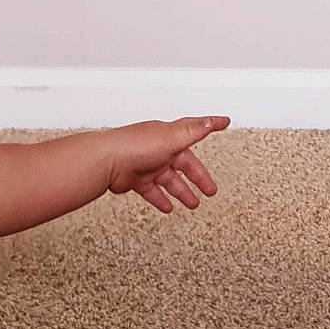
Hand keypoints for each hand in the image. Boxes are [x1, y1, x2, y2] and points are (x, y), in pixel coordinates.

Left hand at [106, 116, 228, 212]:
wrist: (106, 162)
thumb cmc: (135, 146)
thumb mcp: (172, 137)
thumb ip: (194, 130)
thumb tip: (213, 121)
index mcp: (170, 136)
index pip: (195, 130)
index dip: (210, 127)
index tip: (223, 124)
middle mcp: (159, 149)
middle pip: (185, 165)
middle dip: (198, 178)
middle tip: (210, 189)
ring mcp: (147, 165)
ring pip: (170, 181)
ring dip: (182, 192)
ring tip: (193, 204)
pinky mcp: (135, 180)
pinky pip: (152, 192)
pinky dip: (161, 199)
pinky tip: (168, 207)